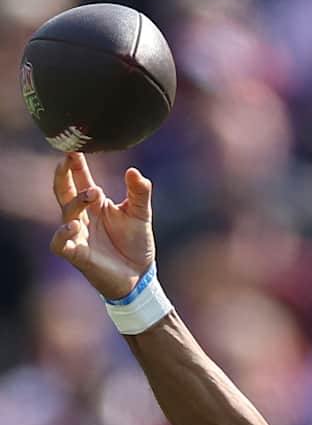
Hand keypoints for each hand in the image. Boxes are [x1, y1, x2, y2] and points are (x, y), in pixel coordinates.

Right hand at [49, 152, 154, 299]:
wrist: (140, 277)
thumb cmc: (136, 243)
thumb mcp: (141, 215)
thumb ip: (139, 193)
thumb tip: (134, 171)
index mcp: (95, 203)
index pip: (80, 179)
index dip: (76, 164)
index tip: (76, 148)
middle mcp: (82, 215)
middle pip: (64, 190)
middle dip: (64, 173)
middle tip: (70, 158)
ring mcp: (77, 234)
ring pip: (66, 212)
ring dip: (77, 201)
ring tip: (94, 193)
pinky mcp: (76, 254)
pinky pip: (59, 243)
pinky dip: (62, 234)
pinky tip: (72, 226)